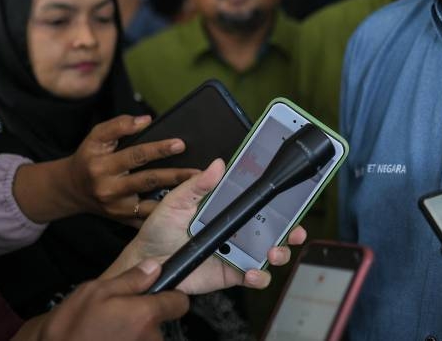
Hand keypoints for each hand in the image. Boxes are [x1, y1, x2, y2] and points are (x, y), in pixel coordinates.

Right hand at [14, 260, 188, 340]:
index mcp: (145, 315)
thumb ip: (130, 279)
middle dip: (145, 318)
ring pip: (149, 338)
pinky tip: (107, 340)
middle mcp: (151, 338)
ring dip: (134, 334)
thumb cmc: (70, 326)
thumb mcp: (94, 292)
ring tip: (109, 332)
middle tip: (118, 316)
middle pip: (161, 322)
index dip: (170, 297)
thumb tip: (155, 267)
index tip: (158, 296)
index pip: (180, 303)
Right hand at [66, 114, 199, 222]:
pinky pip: (147, 218)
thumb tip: (146, 120)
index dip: (158, 149)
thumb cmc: (90, 158)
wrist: (72, 189)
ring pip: (149, 203)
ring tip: (196, 188)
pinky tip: (183, 208)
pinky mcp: (122, 219)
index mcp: (102, 165)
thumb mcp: (96, 137)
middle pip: (147, 180)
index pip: (134, 154)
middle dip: (174, 175)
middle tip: (197, 171)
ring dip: (175, 198)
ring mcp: (116, 207)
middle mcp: (108, 188)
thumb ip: (119, 125)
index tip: (180, 144)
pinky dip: (165, 213)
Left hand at [105, 158, 306, 294]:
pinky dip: (259, 276)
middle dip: (293, 231)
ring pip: (271, 253)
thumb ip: (198, 185)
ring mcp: (237, 252)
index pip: (261, 203)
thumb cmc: (160, 228)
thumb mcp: (177, 201)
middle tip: (296, 231)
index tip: (294, 199)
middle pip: (275, 229)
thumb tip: (217, 165)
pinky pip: (254, 277)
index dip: (281, 202)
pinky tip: (250, 272)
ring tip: (273, 252)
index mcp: (229, 209)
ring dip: (280, 253)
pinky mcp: (231, 273)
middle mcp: (239, 230)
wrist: (145, 262)